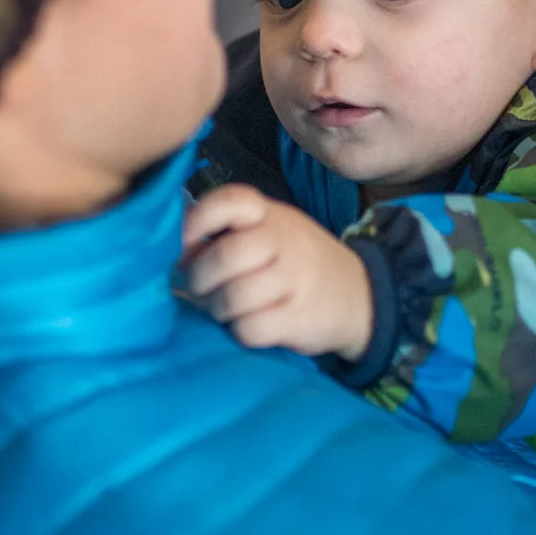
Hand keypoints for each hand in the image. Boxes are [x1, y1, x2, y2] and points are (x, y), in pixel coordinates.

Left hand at [182, 184, 373, 361]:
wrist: (360, 296)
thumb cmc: (297, 264)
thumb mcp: (270, 234)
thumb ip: (227, 235)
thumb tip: (175, 254)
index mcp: (269, 214)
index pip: (229, 200)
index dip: (197, 221)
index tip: (187, 244)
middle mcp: (284, 239)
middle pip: (224, 256)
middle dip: (201, 279)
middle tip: (204, 290)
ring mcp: (295, 277)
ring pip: (232, 297)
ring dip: (219, 310)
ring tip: (229, 310)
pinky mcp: (300, 316)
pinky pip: (250, 329)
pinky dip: (242, 333)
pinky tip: (254, 326)